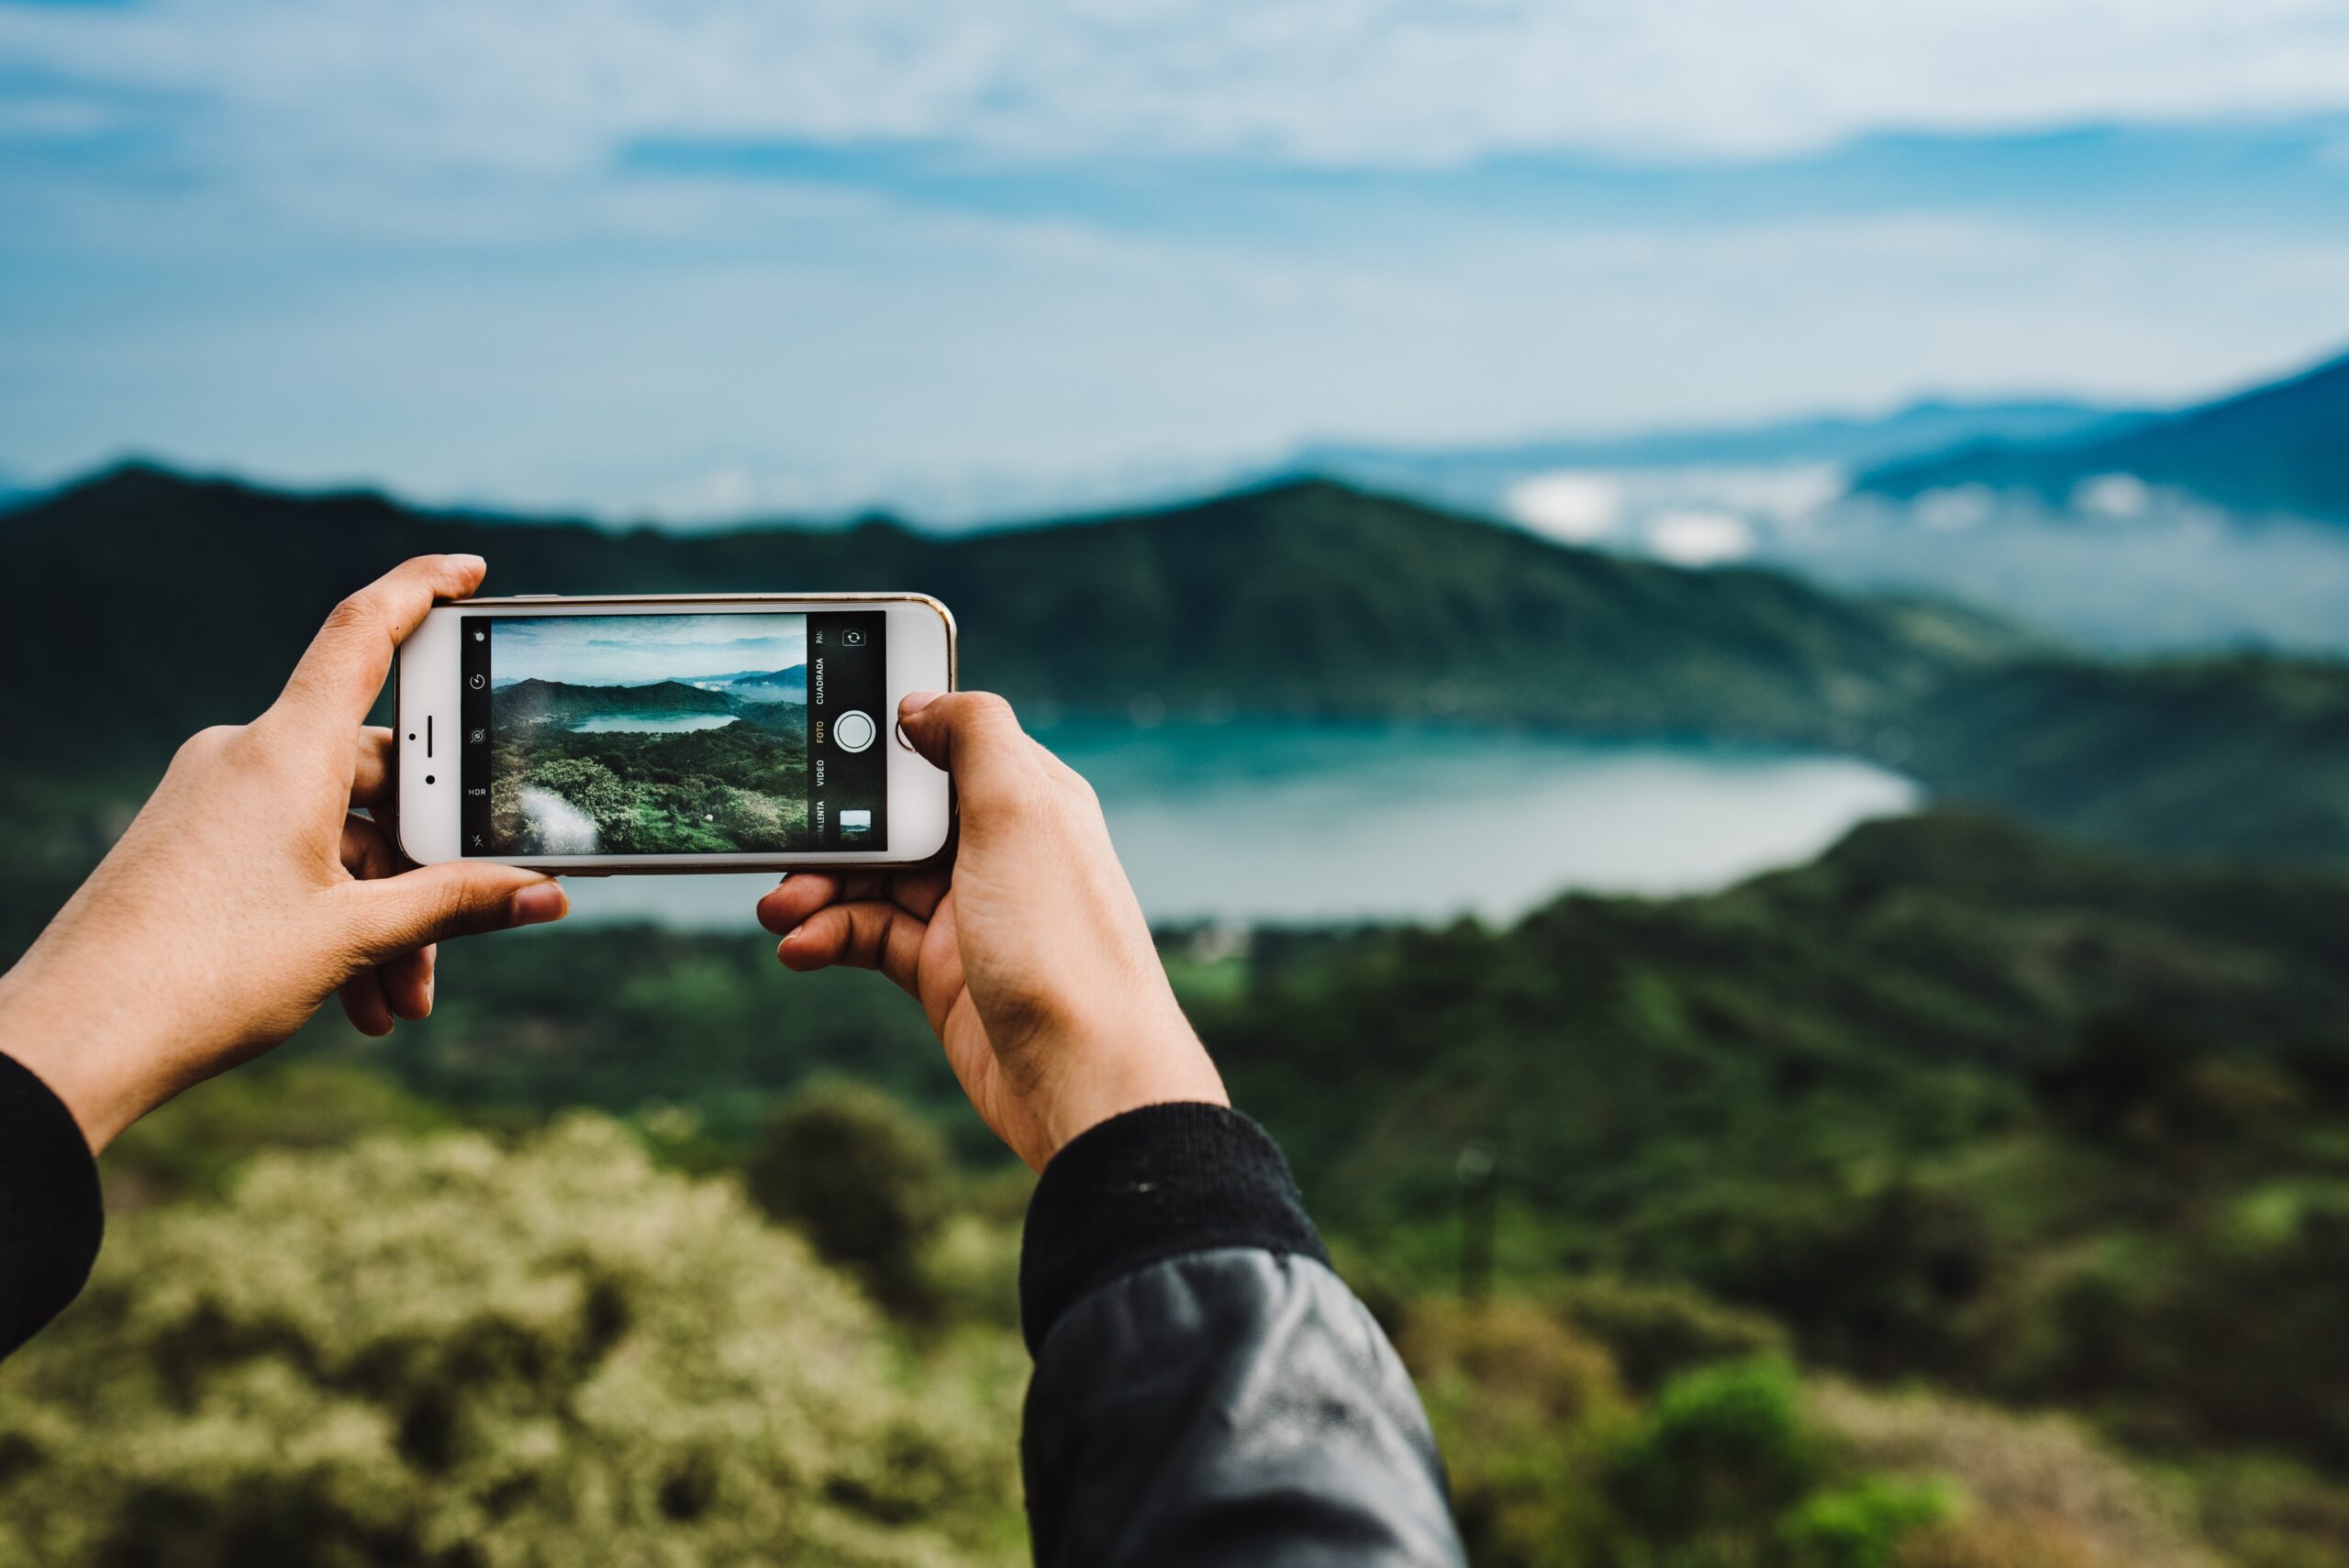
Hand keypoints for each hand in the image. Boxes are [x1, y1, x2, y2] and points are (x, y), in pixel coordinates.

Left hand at [0, 555, 567, 1152]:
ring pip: (339, 833)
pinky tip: (357, 996)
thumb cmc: (207, 976)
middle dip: (431, 860)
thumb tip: (545, 894)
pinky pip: (292, 856)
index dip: (421, 589)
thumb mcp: (352, 936)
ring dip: (385, 912)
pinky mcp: (194, 842)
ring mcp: (216, 800)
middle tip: (468, 925)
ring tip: (401, 999)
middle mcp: (247, 758)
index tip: (470, 570)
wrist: (75, 1040)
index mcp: (286, 752)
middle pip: (378, 774)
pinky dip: (334, 915)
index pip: (363, 633)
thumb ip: (456, 905)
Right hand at [757, 691, 1225, 1169]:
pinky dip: (829, 936)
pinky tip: (799, 947)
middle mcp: (1000, 850)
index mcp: (1029, 799)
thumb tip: (921, 701)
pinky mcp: (943, 973)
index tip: (820, 731)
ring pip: (873, 878)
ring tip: (777, 908)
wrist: (1085, 1081)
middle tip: (779, 840)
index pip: (949, 744)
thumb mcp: (1021, 813)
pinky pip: (869, 936)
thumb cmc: (1061, 943)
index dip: (887, 738)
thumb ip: (974, 736)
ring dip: (818, 886)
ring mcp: (970, 914)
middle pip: (896, 814)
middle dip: (833, 824)